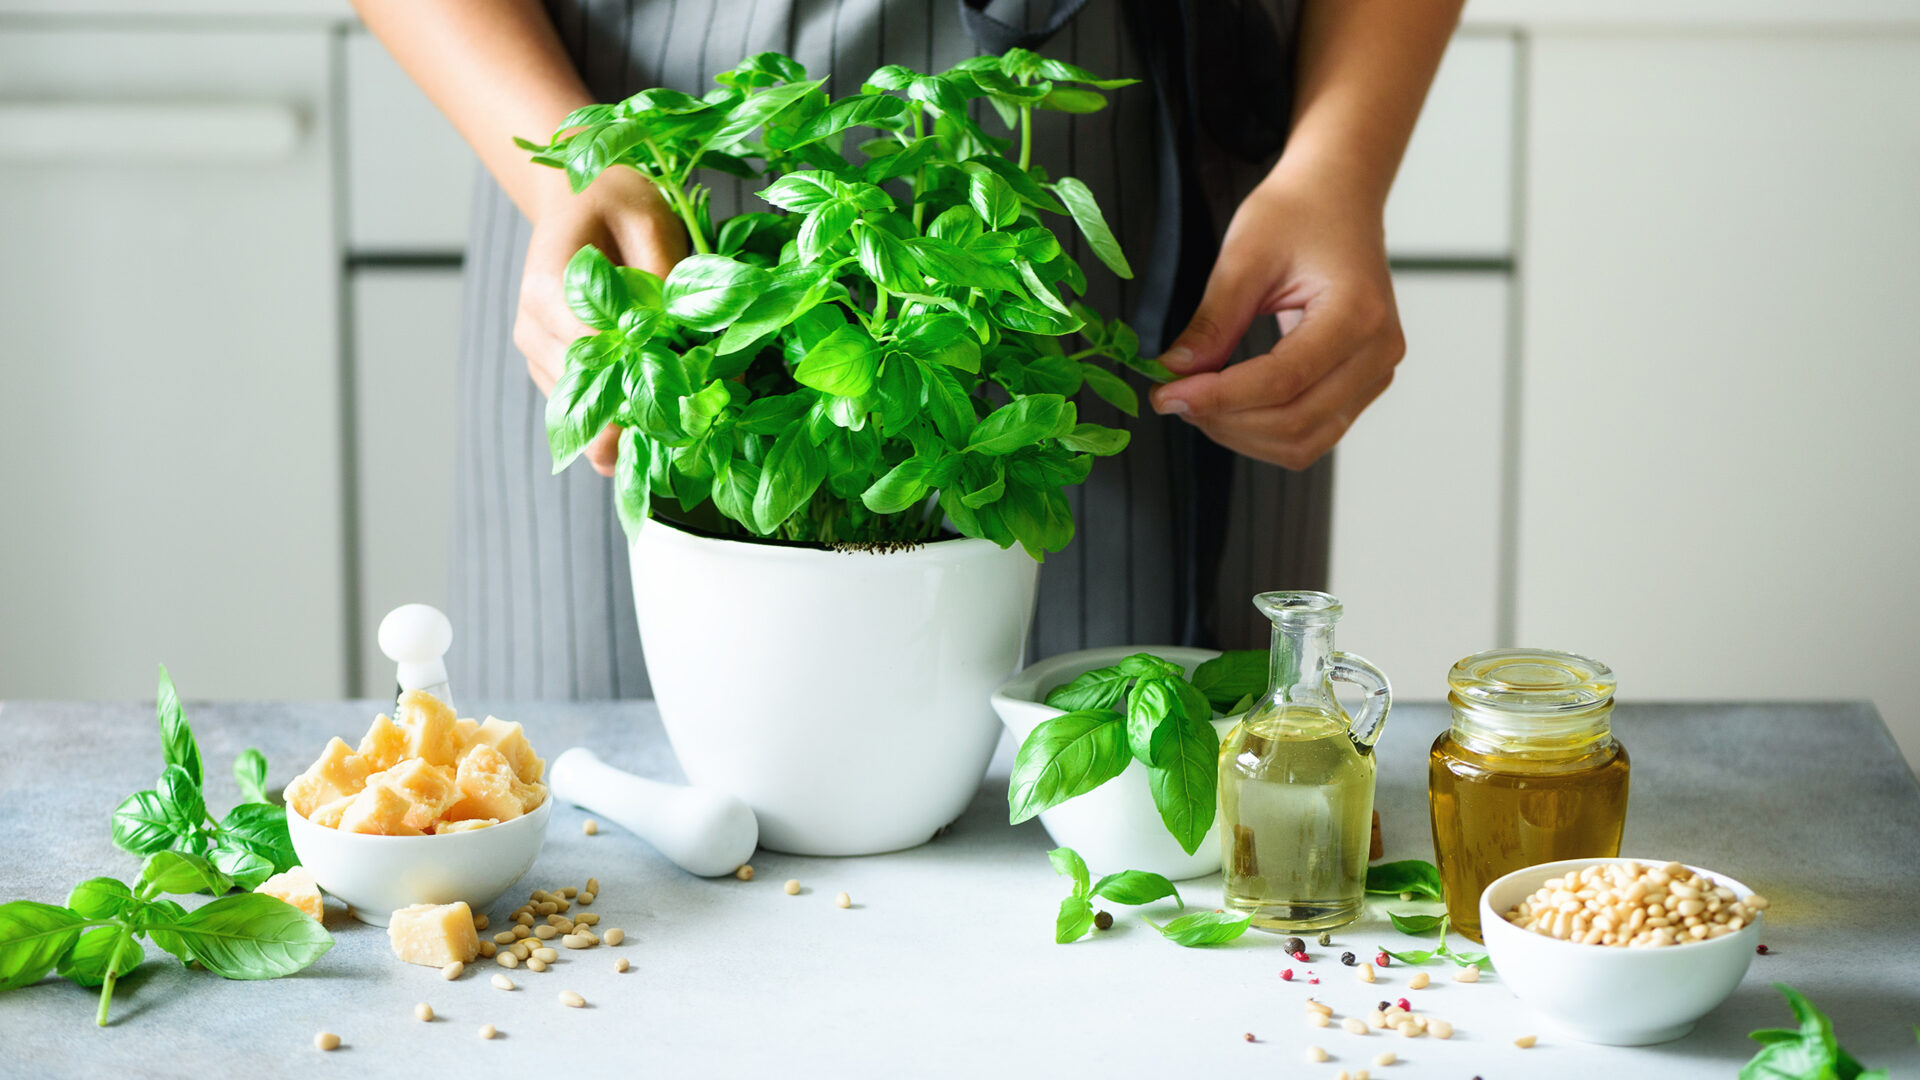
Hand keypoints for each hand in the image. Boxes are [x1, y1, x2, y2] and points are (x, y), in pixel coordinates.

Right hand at [515, 168, 688, 475]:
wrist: (577, 198)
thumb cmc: (614, 202)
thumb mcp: (649, 221)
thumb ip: (665, 277)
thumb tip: (691, 339)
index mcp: (548, 287)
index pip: (595, 353)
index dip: (644, 378)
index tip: (693, 394)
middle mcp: (533, 327)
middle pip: (587, 392)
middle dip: (642, 415)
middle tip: (696, 431)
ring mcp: (537, 352)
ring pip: (583, 411)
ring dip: (631, 427)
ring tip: (685, 433)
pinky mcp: (550, 367)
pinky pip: (583, 407)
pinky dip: (619, 421)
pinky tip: (659, 430)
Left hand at [1147, 173, 1404, 470]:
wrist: (1338, 195)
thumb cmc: (1298, 212)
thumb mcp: (1244, 256)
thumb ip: (1212, 323)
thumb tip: (1174, 373)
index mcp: (1357, 314)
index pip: (1282, 380)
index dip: (1218, 397)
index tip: (1166, 394)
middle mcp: (1378, 352)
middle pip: (1295, 421)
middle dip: (1224, 420)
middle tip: (1172, 397)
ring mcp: (1375, 373)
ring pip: (1304, 440)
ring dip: (1241, 434)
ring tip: (1197, 401)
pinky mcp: (1362, 384)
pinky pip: (1312, 433)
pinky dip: (1263, 432)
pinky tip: (1228, 406)